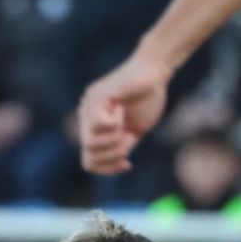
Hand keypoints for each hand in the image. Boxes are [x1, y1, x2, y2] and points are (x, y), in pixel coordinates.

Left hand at [79, 51, 176, 173]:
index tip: (127, 163)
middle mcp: (86, 117)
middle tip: (127, 140)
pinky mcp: (95, 97)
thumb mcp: (134, 131)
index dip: (107, 169)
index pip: (89, 161)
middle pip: (89, 156)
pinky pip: (98, 125)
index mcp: (94, 128)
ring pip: (91, 144)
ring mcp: (88, 106)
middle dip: (113, 156)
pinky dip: (114, 123)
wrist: (155, 73)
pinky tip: (121, 108)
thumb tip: (111, 165)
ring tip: (124, 123)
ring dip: (113, 140)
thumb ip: (121, 146)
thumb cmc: (147, 98)